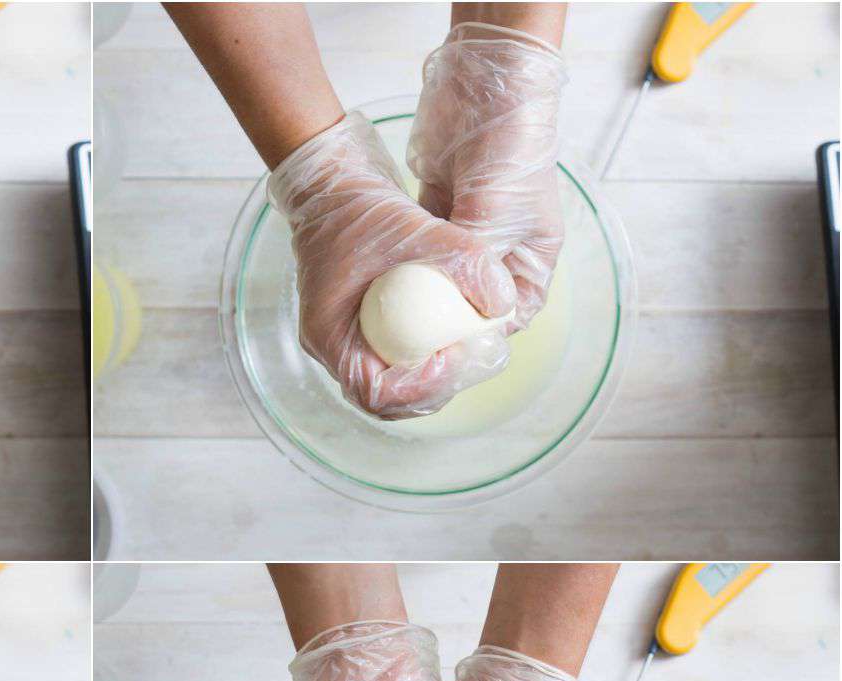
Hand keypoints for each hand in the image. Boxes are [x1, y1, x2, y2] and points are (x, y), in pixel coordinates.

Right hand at [266, 113, 516, 418]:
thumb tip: (505, 306)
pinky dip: (428, 359)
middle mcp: (334, 347)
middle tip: (475, 356)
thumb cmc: (363, 207)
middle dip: (437, 387)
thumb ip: (464, 263)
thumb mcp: (418, 228)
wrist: (333, 183)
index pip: (375, 392)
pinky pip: (396, 363)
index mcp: (330, 335)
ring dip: (435, 378)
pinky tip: (456, 333)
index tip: (455, 353)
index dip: (421, 385)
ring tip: (471, 347)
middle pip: (388, 400)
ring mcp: (346, 341)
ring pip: (394, 387)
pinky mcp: (361, 330)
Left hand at [407, 24, 569, 329]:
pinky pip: (423, 255)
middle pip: (472, 304)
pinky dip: (408, 269)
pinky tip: (383, 287)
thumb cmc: (508, 153)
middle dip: (444, 324)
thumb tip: (461, 311)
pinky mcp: (442, 214)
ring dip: (421, 299)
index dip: (483, 337)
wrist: (487, 92)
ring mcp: (472, 233)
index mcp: (533, 258)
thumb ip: (477, 265)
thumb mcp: (494, 216)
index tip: (447, 352)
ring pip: (444, 282)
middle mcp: (503, 251)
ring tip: (392, 324)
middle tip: (411, 344)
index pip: (512, 315)